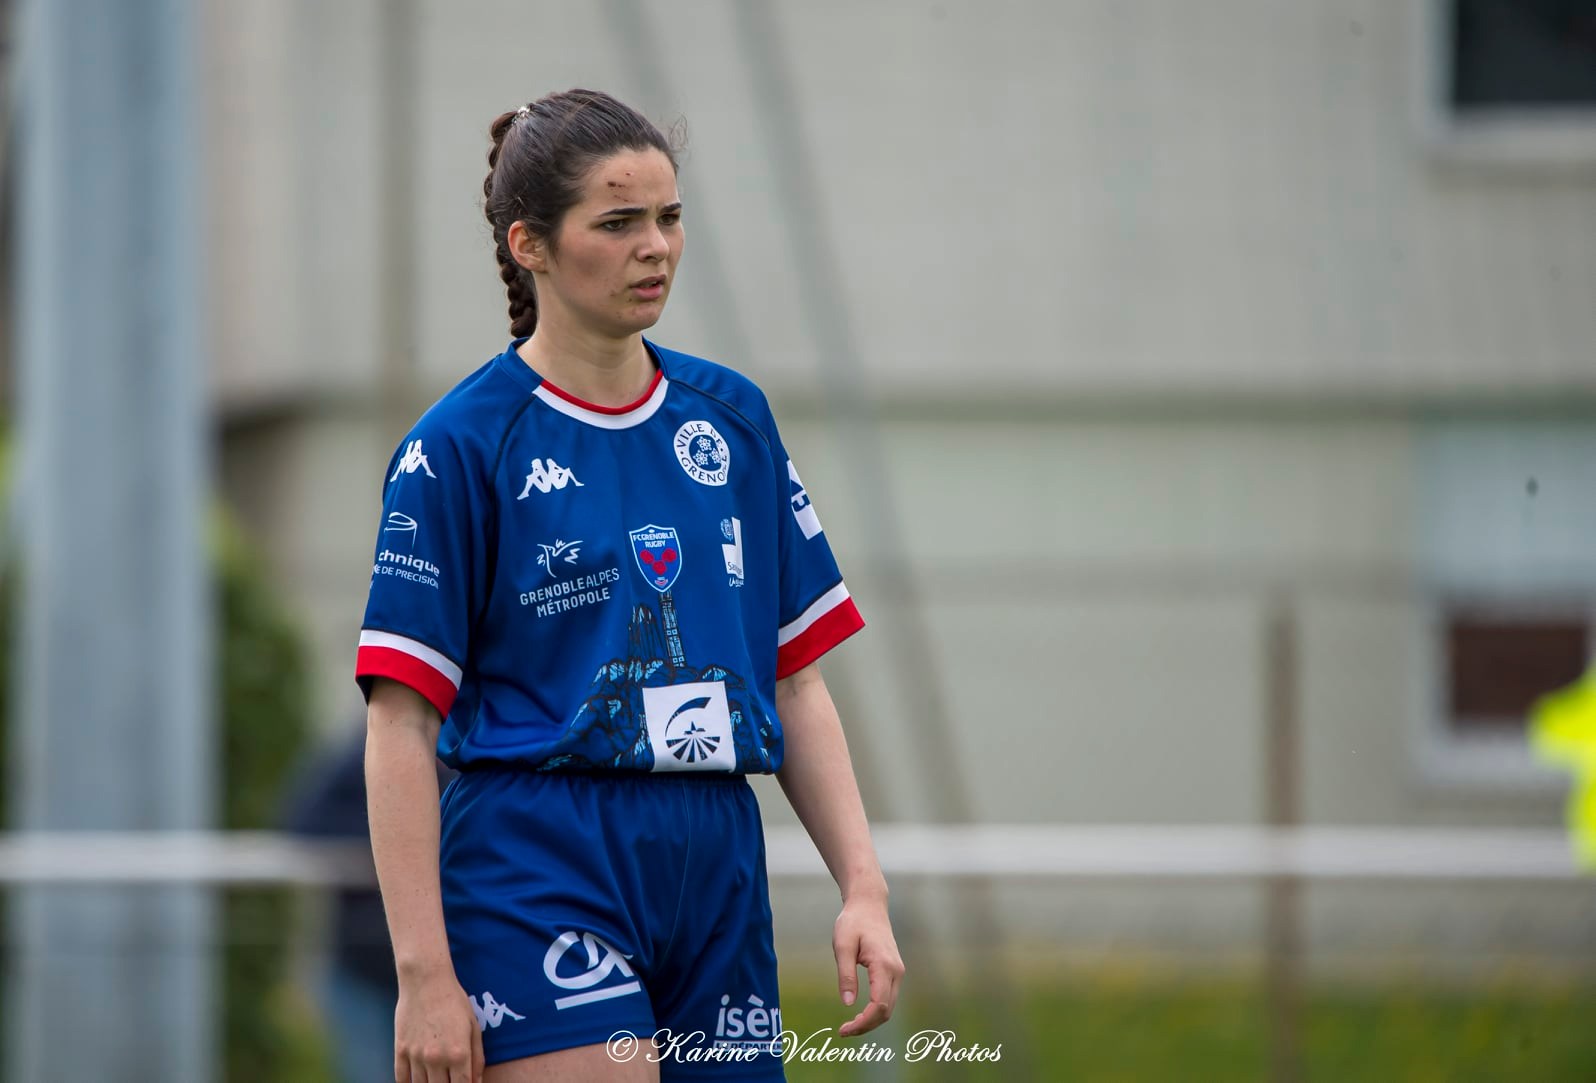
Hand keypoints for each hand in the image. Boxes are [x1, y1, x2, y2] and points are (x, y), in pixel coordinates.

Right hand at [394, 969, 484, 1082]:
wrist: (426, 981)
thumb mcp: (473, 1026)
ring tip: (436, 1079)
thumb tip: (476, 1081)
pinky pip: (402, 1079)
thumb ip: (477, 1057)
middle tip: (449, 1078)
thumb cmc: (454, 1001)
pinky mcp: (400, 1050)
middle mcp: (437, 1059)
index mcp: (458, 1054)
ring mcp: (416, 1056)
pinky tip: (416, 1082)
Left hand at [832, 893, 904, 1036]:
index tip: (844, 1029)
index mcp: (883, 965)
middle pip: (887, 1010)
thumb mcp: (842, 946)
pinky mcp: (894, 971)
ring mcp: (897, 971)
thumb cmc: (853, 922)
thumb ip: (846, 975)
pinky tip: (860, 1014)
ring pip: (889, 1006)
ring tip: (849, 1026)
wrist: (868, 905)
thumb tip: (848, 1004)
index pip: (880, 1004)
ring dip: (871, 1020)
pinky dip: (876, 1011)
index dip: (863, 1022)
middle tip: (843, 1031)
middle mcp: (896, 971)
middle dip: (867, 1026)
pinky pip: (888, 998)